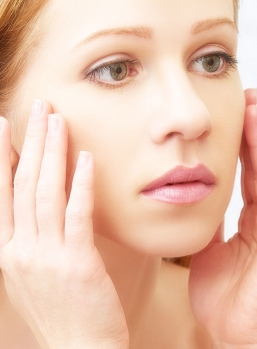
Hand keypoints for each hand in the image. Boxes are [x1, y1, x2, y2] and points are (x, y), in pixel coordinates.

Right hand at [0, 100, 127, 348]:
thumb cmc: (63, 313)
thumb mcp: (36, 275)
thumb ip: (34, 241)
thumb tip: (40, 206)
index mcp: (6, 252)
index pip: (1, 194)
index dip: (0, 157)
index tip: (4, 125)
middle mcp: (19, 250)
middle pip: (22, 184)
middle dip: (29, 141)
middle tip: (39, 106)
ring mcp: (46, 256)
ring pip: (45, 193)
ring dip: (51, 152)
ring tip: (57, 120)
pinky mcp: (77, 263)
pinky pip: (76, 215)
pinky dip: (79, 184)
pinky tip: (85, 159)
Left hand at [189, 89, 256, 348]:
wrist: (236, 332)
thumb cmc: (224, 296)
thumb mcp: (206, 249)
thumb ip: (207, 221)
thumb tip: (192, 196)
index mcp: (249, 219)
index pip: (246, 171)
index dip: (241, 141)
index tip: (234, 111)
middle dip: (253, 130)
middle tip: (248, 96)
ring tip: (255, 110)